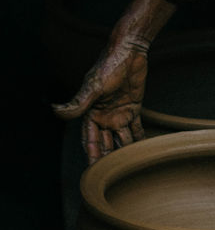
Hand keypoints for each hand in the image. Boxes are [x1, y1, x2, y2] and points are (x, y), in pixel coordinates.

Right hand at [52, 40, 149, 164]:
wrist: (130, 52)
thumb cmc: (109, 66)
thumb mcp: (94, 86)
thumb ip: (78, 103)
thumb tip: (56, 112)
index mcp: (91, 113)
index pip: (91, 140)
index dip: (92, 156)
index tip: (93, 172)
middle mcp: (104, 116)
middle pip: (106, 143)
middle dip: (108, 159)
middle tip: (113, 177)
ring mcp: (118, 114)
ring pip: (121, 139)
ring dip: (125, 152)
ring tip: (131, 168)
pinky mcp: (133, 109)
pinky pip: (136, 129)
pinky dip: (139, 139)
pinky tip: (144, 152)